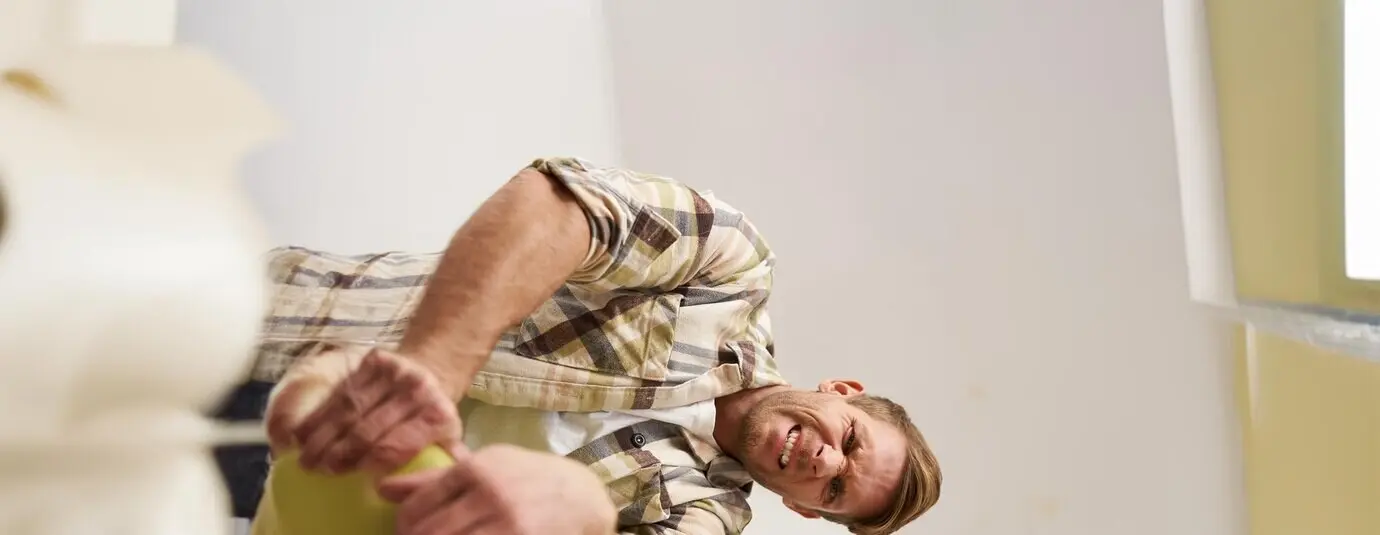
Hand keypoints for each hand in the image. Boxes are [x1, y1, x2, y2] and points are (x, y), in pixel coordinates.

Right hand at [265, 347, 462, 473]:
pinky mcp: (375, 360)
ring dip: (322, 436)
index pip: (398, 445)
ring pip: (348, 409)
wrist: (431, 371)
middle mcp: (418, 390)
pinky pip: (339, 392)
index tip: (346, 479)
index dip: (371, 464)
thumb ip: (436, 465)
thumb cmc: (429, 419)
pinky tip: (302, 434)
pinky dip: (318, 415)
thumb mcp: (446, 442)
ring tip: (306, 458)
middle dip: (339, 453)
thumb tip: (412, 488)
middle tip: (318, 470)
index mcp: (438, 416)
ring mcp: (395, 372)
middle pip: (368, 429)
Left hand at [377, 445, 617, 534]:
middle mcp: (490, 494)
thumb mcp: (487, 465)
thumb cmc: (528, 478)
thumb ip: (436, 479)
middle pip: (429, 533)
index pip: (419, 504)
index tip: (406, 531)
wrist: (583, 498)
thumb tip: (382, 489)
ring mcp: (507, 524)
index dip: (404, 525)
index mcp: (477, 469)